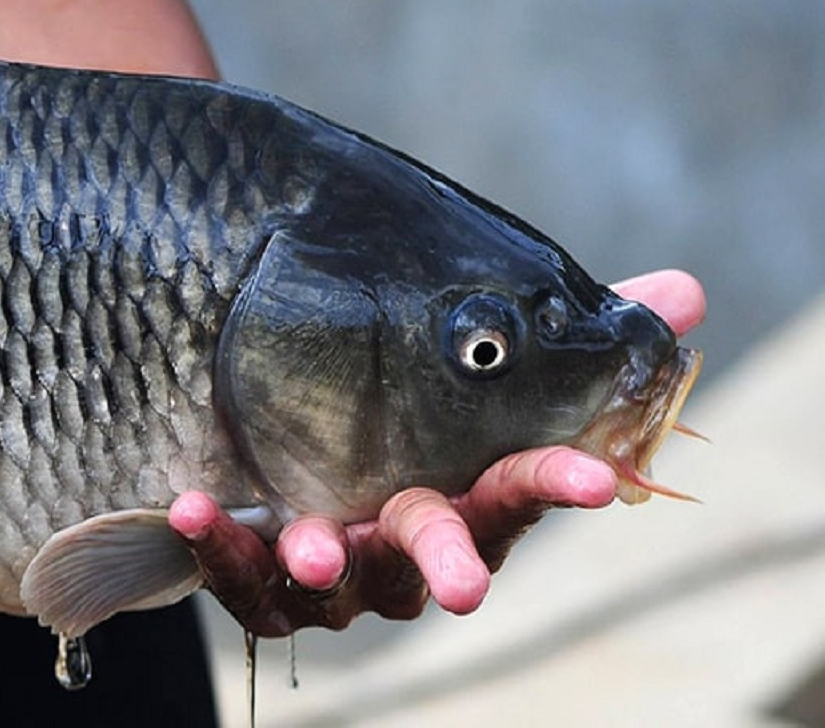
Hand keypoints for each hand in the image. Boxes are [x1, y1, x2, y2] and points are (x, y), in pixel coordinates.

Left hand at [171, 269, 706, 636]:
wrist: (270, 406)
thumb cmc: (391, 389)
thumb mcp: (467, 341)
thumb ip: (565, 327)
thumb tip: (686, 293)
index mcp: (461, 488)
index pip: (521, 490)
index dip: (556, 483)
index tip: (597, 478)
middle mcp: (404, 539)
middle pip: (437, 560)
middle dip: (453, 566)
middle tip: (466, 586)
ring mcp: (336, 565)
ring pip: (338, 590)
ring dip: (327, 566)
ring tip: (312, 544)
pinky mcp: (265, 573)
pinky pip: (245, 584)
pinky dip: (224, 550)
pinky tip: (197, 504)